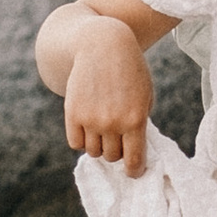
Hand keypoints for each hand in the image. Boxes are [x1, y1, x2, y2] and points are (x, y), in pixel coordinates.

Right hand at [64, 21, 155, 174]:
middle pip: (112, 157)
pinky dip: (82, 140)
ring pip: (93, 151)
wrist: (103, 45)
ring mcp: (91, 119)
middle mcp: (112, 123)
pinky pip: (75, 143)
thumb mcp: (144, 95)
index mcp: (135, 119)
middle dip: (116, 151)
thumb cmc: (130, 71)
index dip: (134, 170)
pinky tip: (88, 127)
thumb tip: (131, 151)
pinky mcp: (72, 113)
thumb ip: (139, 123)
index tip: (133, 171)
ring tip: (103, 129)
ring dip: (99, 145)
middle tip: (118, 139)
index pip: (134, 161)